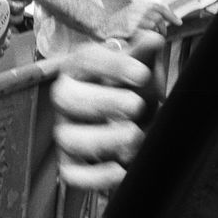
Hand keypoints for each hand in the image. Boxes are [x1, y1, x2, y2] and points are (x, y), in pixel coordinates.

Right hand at [51, 30, 163, 189]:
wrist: (133, 121)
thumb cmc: (132, 90)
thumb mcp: (140, 69)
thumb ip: (144, 56)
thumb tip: (152, 40)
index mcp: (80, 69)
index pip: (85, 59)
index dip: (112, 65)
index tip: (142, 74)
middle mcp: (67, 98)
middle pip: (65, 97)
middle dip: (102, 102)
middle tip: (136, 106)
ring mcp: (66, 131)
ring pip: (68, 138)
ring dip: (104, 140)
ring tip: (136, 137)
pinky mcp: (71, 164)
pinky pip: (71, 175)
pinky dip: (95, 177)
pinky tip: (121, 170)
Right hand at [105, 1, 181, 39]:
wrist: (102, 26)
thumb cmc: (118, 22)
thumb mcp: (132, 13)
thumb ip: (145, 15)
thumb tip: (162, 21)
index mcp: (139, 5)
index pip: (159, 7)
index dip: (171, 15)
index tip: (179, 22)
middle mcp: (137, 10)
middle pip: (158, 18)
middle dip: (163, 28)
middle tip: (163, 34)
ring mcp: (134, 19)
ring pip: (153, 27)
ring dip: (155, 34)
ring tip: (152, 38)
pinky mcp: (131, 30)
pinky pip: (145, 35)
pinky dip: (147, 39)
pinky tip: (144, 40)